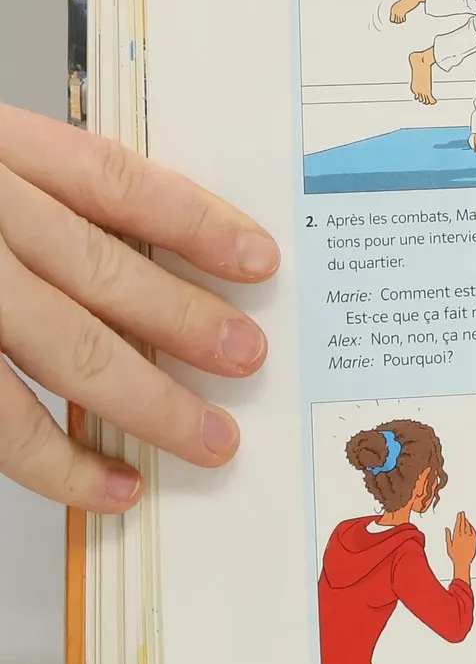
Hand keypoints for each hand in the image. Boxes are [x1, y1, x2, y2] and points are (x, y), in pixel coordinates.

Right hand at [0, 105, 276, 512]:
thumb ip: (27, 194)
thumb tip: (139, 256)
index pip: (107, 178)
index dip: (192, 219)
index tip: (260, 258)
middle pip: (97, 269)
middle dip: (184, 321)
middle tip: (248, 361)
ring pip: (55, 345)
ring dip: (141, 400)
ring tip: (205, 439)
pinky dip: (52, 460)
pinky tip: (107, 485)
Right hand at [446, 511, 475, 579]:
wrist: (463, 562)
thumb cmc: (455, 556)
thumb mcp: (449, 546)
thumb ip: (448, 536)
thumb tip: (446, 528)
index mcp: (456, 537)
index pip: (458, 525)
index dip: (458, 519)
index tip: (459, 514)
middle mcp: (463, 537)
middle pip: (463, 525)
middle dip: (463, 518)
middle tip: (462, 512)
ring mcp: (469, 538)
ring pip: (468, 527)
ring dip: (467, 522)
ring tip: (465, 518)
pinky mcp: (474, 541)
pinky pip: (473, 532)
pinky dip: (472, 528)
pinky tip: (470, 525)